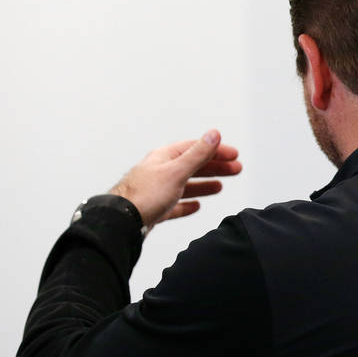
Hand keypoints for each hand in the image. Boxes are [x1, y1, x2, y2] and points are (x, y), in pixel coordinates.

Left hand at [109, 130, 242, 228]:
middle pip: (193, 166)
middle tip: (235, 169)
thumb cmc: (143, 195)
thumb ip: (198, 154)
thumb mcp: (177, 171)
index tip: (233, 154)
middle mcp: (160, 171)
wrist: (121, 221)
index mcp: (164, 158)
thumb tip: (213, 134)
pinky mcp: (155, 209)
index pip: (195, 148)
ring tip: (220, 186)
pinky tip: (195, 206)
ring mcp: (157, 190)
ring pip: (185, 185)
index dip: (216, 150)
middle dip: (215, 167)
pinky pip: (175, 204)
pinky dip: (188, 204)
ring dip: (204, 185)